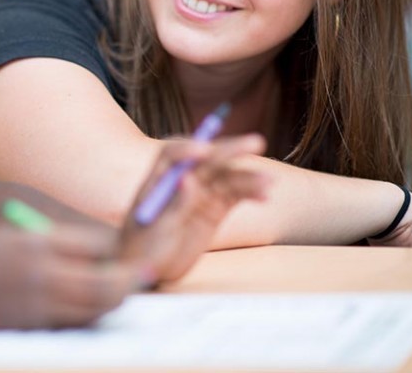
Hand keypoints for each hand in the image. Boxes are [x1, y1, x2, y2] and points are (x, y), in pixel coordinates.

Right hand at [0, 224, 140, 328]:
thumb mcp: (20, 233)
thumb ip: (61, 240)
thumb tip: (109, 249)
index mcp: (36, 244)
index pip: (95, 246)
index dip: (118, 251)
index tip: (132, 251)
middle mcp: (39, 276)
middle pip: (103, 285)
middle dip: (129, 281)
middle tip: (144, 275)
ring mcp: (38, 307)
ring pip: (95, 309)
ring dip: (115, 300)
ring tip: (125, 289)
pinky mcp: (35, 329)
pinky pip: (76, 324)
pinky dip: (92, 315)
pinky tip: (96, 305)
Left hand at [118, 134, 269, 283]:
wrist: (150, 268)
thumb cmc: (142, 247)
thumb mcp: (157, 228)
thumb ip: (174, 204)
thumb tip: (188, 179)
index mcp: (158, 179)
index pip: (172, 155)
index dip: (188, 150)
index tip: (204, 151)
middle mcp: (181, 181)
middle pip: (206, 159)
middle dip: (229, 150)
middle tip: (255, 143)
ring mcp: (200, 194)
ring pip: (226, 178)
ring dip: (248, 177)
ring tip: (269, 182)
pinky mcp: (214, 209)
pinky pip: (234, 196)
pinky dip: (250, 194)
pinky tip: (264, 196)